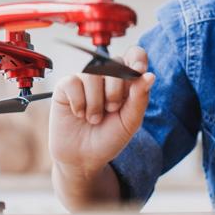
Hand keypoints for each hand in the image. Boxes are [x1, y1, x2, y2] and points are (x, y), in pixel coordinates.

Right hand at [48, 46, 155, 175]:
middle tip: (111, 110)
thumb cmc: (108, 139)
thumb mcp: (130, 122)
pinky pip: (73, 82)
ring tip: (94, 118)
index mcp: (126, 82)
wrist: (84, 158)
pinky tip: (79, 114)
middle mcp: (105, 77)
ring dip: (95, 102)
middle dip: (115, 91)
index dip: (136, 59)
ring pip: (92, 74)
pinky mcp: (65, 87)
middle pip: (114, 63)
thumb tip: (149, 75)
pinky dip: (79, 102)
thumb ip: (139, 98)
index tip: (138, 71)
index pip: (134, 55)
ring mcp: (84, 80)